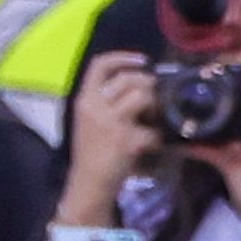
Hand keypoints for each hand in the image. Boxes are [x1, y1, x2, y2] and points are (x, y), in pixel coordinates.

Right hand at [62, 52, 160, 209]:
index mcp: (84, 99)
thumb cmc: (92, 151)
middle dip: (148, 83)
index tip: (143, 60)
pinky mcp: (127, 140)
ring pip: (142, 96)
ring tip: (155, 117)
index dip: (123, 58)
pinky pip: (152, 130)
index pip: (99, 65)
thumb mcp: (89, 120)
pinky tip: (152, 144)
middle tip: (156, 95)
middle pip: (128, 79)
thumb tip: (134, 86)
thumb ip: (104, 102)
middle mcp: (95, 106)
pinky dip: (157, 137)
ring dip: (155, 104)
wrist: (89, 182)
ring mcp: (111, 122)